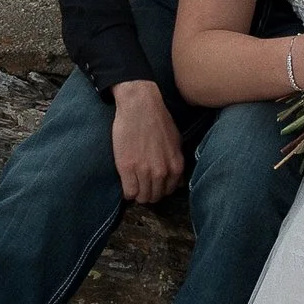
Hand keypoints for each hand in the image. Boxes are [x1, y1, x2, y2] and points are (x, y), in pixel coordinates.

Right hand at [110, 79, 186, 203]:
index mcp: (175, 166)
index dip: (159, 189)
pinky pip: (129, 192)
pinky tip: (126, 183)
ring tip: (133, 185)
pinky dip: (127, 192)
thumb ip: (176, 163)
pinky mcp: (127, 168)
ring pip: (142, 197)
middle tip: (141, 185)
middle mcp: (162, 172)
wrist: (140, 105)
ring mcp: (144, 171)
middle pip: (155, 196)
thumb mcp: (176, 142)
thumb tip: (178, 181)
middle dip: (148, 193)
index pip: (168, 191)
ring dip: (138, 194)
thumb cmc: (158, 120)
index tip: (152, 185)